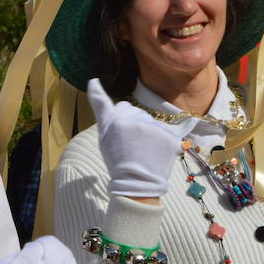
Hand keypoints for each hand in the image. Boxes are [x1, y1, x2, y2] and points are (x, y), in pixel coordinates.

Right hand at [87, 78, 189, 198]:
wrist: (137, 184)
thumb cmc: (117, 160)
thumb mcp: (103, 133)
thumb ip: (100, 106)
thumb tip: (93, 80)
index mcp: (117, 119)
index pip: (121, 108)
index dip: (120, 122)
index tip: (120, 131)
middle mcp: (136, 120)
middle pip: (137, 114)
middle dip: (134, 127)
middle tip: (129, 148)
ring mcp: (154, 128)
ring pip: (151, 123)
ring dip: (148, 134)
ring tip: (142, 152)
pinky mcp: (169, 136)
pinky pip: (165, 132)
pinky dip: (162, 142)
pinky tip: (154, 154)